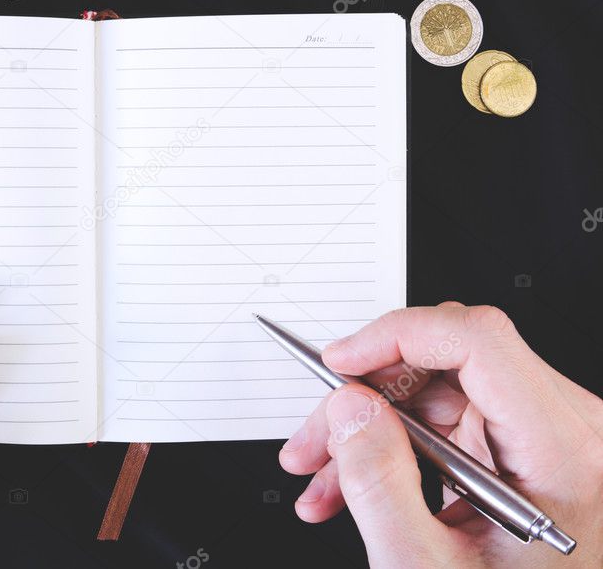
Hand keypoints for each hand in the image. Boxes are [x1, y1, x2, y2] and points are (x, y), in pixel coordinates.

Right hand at [279, 303, 602, 566]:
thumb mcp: (423, 566)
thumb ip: (378, 484)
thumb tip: (349, 407)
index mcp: (563, 454)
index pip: (478, 342)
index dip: (396, 336)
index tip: (339, 363)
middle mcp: (566, 431)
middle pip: (445, 362)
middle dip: (363, 397)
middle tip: (315, 438)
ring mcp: (543, 436)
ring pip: (431, 388)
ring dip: (365, 427)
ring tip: (323, 476)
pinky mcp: (518, 446)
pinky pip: (440, 416)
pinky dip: (389, 444)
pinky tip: (350, 482)